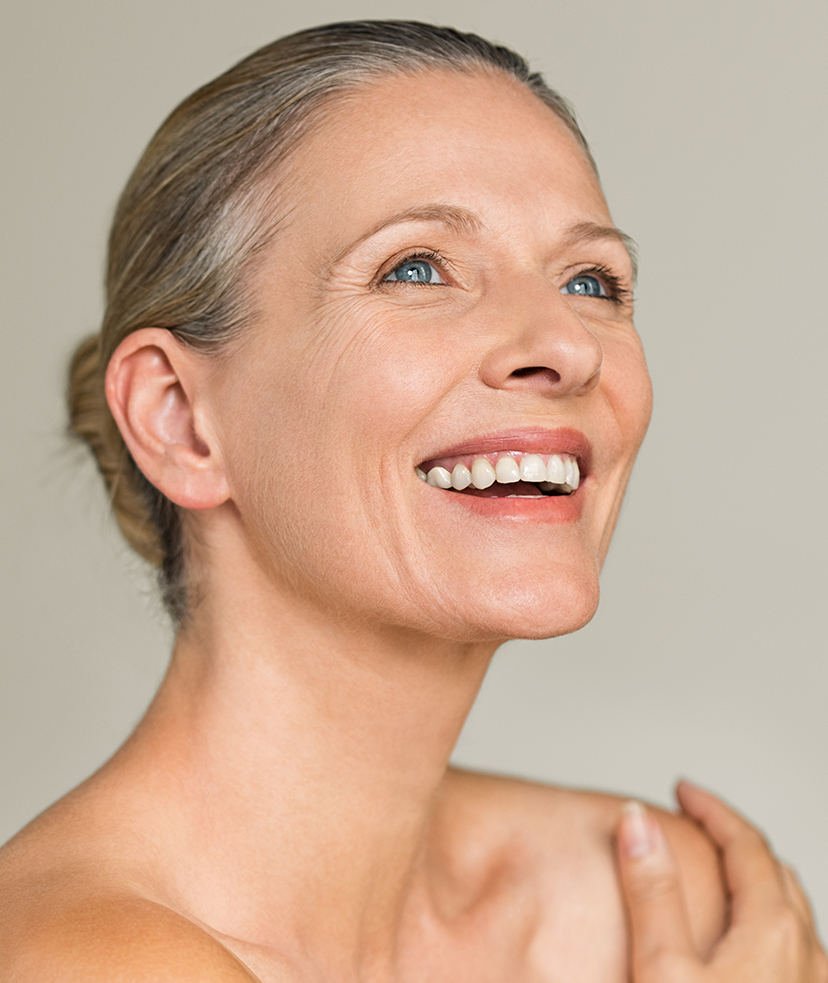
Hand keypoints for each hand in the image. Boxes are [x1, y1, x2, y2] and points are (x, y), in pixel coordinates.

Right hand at [616, 781, 827, 982]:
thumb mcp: (662, 972)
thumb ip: (652, 892)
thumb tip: (638, 822)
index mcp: (775, 933)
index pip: (746, 843)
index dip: (710, 809)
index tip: (681, 791)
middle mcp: (806, 955)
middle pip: (773, 871)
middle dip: (731, 838)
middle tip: (693, 821)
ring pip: (789, 911)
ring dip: (751, 879)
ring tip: (713, 872)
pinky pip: (793, 947)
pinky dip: (763, 919)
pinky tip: (739, 940)